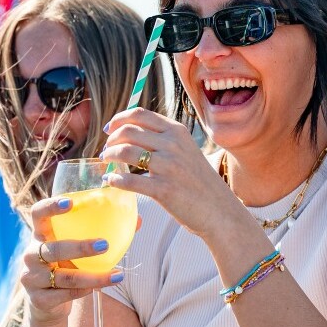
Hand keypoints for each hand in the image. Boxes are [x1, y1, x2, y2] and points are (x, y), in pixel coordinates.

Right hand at [19, 195, 123, 325]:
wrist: (46, 303)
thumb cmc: (66, 266)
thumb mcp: (75, 250)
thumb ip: (101, 233)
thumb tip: (137, 220)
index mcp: (40, 235)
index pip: (38, 214)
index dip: (51, 206)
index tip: (70, 203)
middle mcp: (31, 255)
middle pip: (53, 249)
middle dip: (80, 247)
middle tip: (105, 245)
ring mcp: (32, 278)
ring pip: (65, 277)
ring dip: (94, 277)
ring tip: (118, 276)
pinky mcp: (39, 299)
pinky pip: (66, 295)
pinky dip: (85, 291)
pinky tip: (100, 288)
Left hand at [97, 107, 247, 240]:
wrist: (220, 211)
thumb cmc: (199, 182)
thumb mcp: (187, 150)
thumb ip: (165, 139)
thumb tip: (131, 132)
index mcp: (177, 132)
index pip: (139, 114)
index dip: (118, 119)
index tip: (109, 129)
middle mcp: (172, 145)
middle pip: (128, 131)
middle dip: (111, 140)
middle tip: (107, 150)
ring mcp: (168, 167)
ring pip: (125, 152)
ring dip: (110, 157)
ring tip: (108, 163)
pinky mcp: (163, 190)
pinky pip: (128, 181)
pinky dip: (114, 180)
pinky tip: (111, 182)